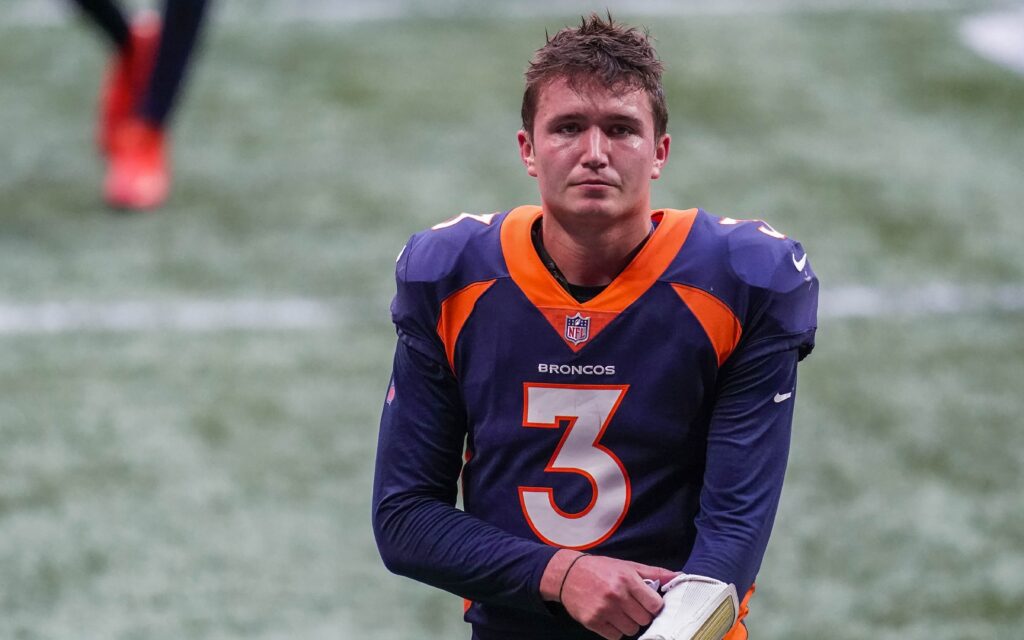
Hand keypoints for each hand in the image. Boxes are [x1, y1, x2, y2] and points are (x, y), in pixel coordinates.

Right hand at [542, 551, 679, 639]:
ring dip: (628, 624)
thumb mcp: (628, 566)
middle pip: (644, 620)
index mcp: (627, 579)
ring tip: (619, 611)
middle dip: (640, 615)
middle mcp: (616, 595)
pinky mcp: (593, 621)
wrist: (567, 574)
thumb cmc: (601, 569)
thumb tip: (679, 576)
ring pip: (631, 630)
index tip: (647, 602)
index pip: (655, 605)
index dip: (653, 605)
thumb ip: (655, 573)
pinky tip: (609, 618)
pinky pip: (615, 636)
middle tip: (631, 606)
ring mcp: (604, 610)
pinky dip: (615, 630)